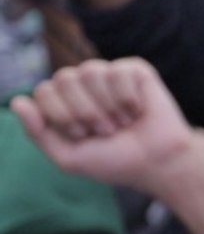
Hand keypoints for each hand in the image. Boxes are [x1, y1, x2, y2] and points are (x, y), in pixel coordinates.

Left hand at [10, 58, 195, 194]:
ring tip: (123, 123)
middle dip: (84, 111)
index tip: (83, 136)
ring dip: (107, 106)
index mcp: (64, 102)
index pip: (44, 92)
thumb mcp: (68, 156)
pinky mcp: (135, 70)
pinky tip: (138, 110)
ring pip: (89, 70)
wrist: (157, 162)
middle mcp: (84, 85)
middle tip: (106, 130)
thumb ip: (38, 132)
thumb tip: (16, 101)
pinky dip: (127, 98)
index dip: (61, 116)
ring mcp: (109, 75)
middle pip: (63, 78)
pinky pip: (118, 71)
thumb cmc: (115, 161)